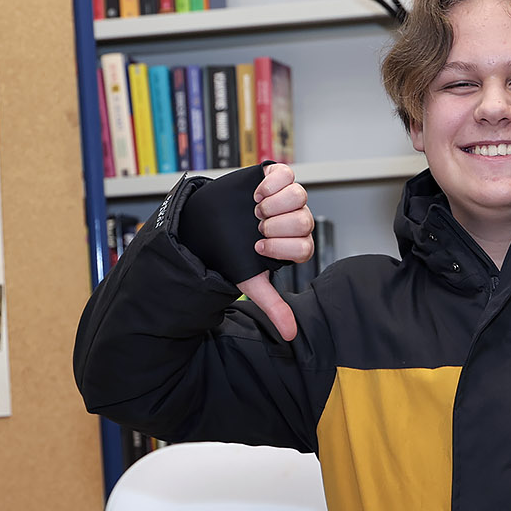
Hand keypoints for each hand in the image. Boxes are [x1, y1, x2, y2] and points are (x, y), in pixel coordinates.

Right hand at [236, 162, 313, 340]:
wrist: (206, 227)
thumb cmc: (232, 254)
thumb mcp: (251, 282)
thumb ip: (273, 306)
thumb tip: (290, 335)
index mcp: (294, 246)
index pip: (304, 247)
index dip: (282, 248)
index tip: (258, 247)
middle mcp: (295, 221)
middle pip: (304, 220)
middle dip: (276, 226)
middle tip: (257, 227)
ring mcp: (286, 198)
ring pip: (299, 195)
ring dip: (275, 205)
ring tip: (257, 210)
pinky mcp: (274, 178)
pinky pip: (286, 174)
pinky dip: (273, 183)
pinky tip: (257, 193)